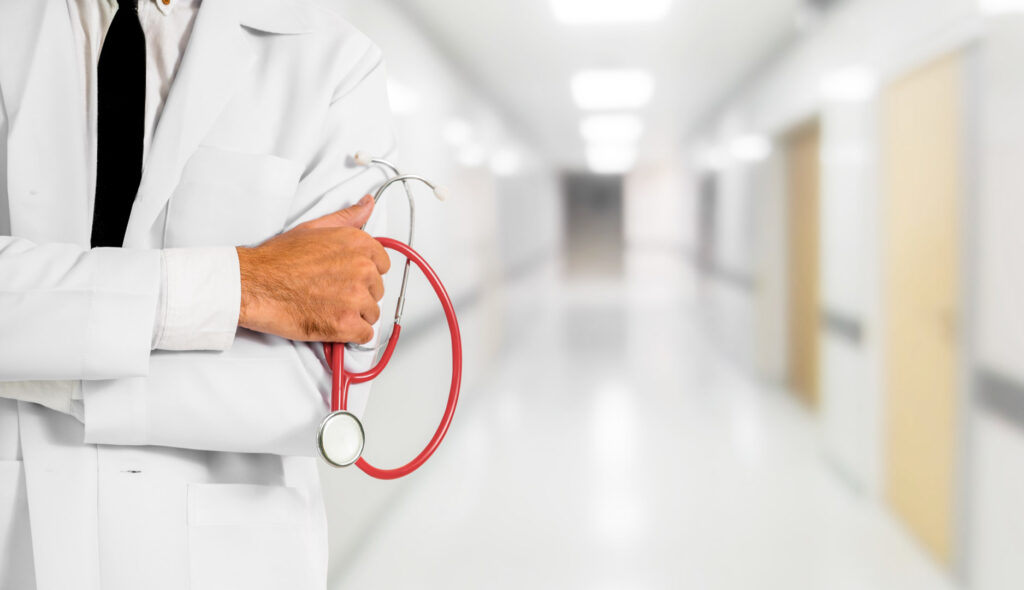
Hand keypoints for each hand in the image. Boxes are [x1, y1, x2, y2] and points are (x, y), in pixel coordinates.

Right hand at [236, 195, 390, 342]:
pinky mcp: (346, 324)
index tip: (348, 278)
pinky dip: (349, 334)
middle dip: (358, 295)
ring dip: (353, 315)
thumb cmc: (278, 259)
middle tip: (329, 293)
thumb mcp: (314, 228)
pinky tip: (331, 323)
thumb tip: (367, 204)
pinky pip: (364, 335)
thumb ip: (346, 217)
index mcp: (358, 244)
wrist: (254, 285)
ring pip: (371, 313)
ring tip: (326, 307)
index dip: (364, 274)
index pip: (382, 265)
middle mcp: (362, 269)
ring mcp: (356, 298)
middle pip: (376, 290)